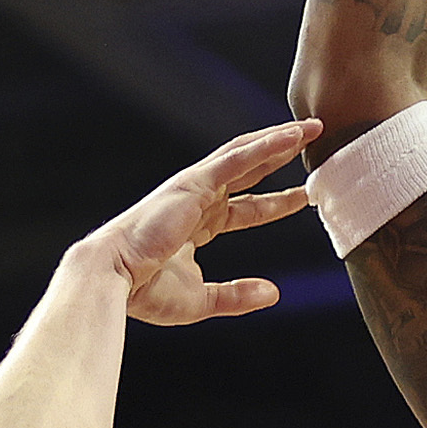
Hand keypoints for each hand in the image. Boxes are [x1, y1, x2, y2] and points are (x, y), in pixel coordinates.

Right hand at [79, 119, 318, 325]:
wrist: (114, 279)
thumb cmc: (145, 290)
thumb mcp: (201, 300)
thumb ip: (237, 296)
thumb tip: (274, 294)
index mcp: (197, 225)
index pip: (245, 208)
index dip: (276, 202)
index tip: (303, 196)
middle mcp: (197, 200)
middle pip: (249, 172)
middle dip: (280, 158)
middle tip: (312, 144)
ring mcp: (195, 188)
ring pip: (246, 155)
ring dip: (279, 140)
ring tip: (311, 127)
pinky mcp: (194, 183)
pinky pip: (237, 159)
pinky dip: (265, 146)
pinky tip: (291, 136)